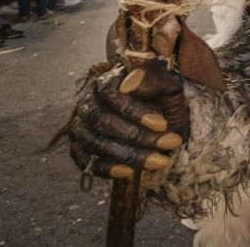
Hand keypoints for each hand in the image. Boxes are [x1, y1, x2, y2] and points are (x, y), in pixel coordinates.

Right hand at [68, 60, 189, 179]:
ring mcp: (80, 126)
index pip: (110, 93)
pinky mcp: (79, 147)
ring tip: (160, 161)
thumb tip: (131, 82)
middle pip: (103, 121)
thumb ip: (151, 79)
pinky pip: (87, 162)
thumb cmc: (155, 92)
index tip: (162, 124)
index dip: (134, 110)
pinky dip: (107, 169)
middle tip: (170, 143)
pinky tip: (129, 172)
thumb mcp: (161, 81)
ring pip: (96, 143)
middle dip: (138, 136)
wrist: (148, 107)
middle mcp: (87, 103)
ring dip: (130, 155)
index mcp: (104, 81)